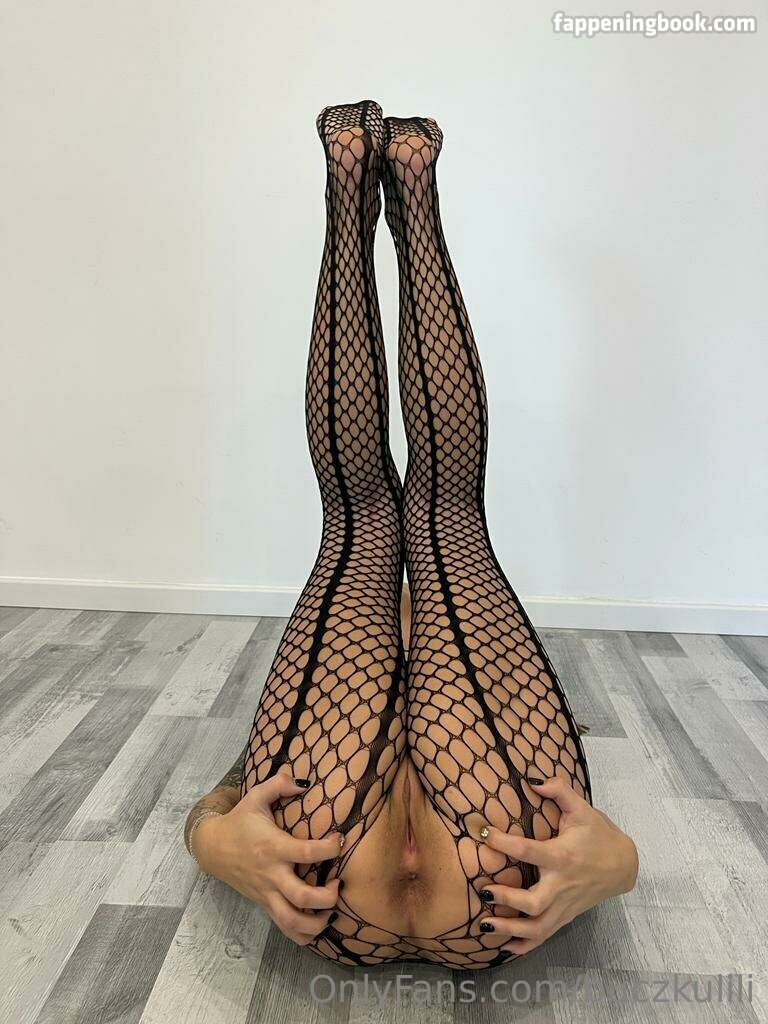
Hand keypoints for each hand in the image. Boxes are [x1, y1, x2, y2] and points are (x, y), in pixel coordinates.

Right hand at [193, 773, 342, 945]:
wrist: (213, 847)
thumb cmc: (239, 821)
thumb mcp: (255, 796)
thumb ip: (279, 784)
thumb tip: (304, 782)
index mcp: (273, 847)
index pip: (307, 852)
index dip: (330, 848)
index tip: (340, 840)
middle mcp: (271, 874)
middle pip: (302, 896)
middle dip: (328, 896)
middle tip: (338, 883)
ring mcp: (267, 894)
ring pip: (293, 922)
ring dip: (317, 922)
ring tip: (330, 908)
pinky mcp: (264, 904)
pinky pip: (284, 929)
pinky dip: (303, 934)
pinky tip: (318, 922)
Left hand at [479, 776, 637, 954]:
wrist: (624, 865)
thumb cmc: (599, 834)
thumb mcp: (582, 809)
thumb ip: (559, 790)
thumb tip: (533, 781)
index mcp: (563, 856)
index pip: (529, 851)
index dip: (504, 843)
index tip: (484, 834)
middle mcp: (562, 885)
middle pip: (534, 903)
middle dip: (507, 900)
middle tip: (484, 891)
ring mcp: (564, 905)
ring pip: (537, 928)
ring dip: (509, 930)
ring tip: (483, 925)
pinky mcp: (566, 916)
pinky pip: (544, 936)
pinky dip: (524, 945)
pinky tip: (504, 945)